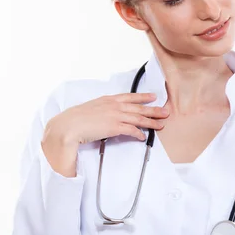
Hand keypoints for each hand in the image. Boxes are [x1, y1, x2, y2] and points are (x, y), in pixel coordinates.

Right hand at [44, 92, 169, 147]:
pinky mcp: (115, 127)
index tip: (153, 96)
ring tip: (160, 125)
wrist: (69, 125)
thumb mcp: (90, 109)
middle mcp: (114, 106)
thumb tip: (105, 116)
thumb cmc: (75, 119)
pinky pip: (131, 130)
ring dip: (151, 122)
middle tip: (165, 112)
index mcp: (108, 100)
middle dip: (153, 110)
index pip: (129, 97)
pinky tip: (143, 137)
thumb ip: (101, 110)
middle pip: (138, 108)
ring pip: (138, 119)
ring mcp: (115, 116)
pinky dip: (139, 134)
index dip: (143, 97)